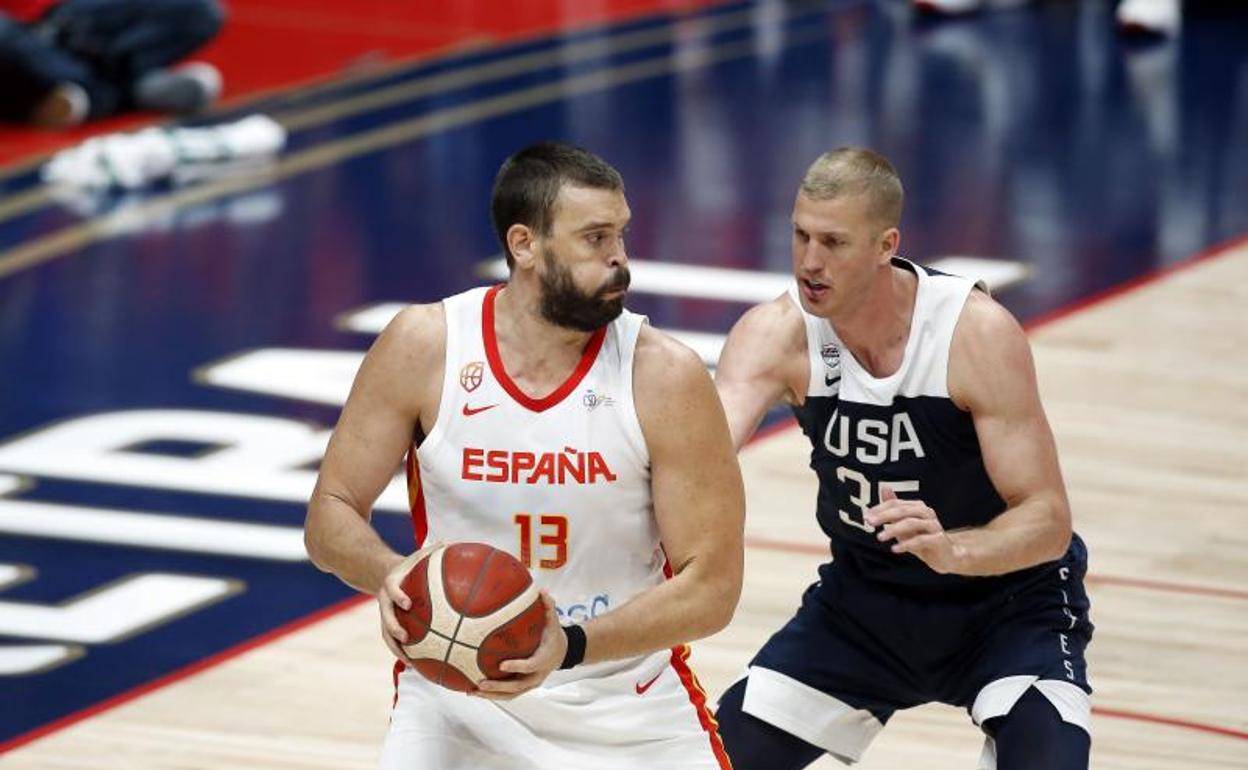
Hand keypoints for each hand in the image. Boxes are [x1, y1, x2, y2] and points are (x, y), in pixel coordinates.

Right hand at [378, 541, 442, 663]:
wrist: (387, 575)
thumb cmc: (410, 566)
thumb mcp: (419, 555)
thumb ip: (433, 551)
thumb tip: (451, 541)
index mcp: (392, 585)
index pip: (392, 591)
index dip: (398, 597)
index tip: (408, 604)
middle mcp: (385, 602)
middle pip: (385, 618)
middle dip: (393, 628)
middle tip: (405, 637)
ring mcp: (385, 616)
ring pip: (386, 635)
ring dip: (396, 648)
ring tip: (410, 662)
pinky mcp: (389, 626)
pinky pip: (395, 642)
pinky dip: (405, 653)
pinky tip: (420, 665)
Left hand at [473, 592, 566, 700]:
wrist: (561, 652)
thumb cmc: (553, 634)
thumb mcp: (553, 620)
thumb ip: (547, 606)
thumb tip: (541, 590)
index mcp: (543, 659)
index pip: (530, 665)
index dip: (517, 666)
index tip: (501, 664)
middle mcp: (537, 675)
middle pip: (517, 686)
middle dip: (498, 686)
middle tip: (480, 683)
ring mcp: (530, 683)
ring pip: (510, 694)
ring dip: (491, 695)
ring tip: (472, 691)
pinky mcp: (523, 686)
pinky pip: (507, 694)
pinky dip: (492, 694)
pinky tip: (473, 690)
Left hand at [865, 486, 961, 573]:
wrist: (946, 556)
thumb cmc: (923, 538)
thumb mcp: (905, 524)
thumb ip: (894, 508)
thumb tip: (884, 488)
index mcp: (918, 507)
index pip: (896, 503)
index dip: (880, 509)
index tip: (866, 516)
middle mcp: (927, 513)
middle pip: (903, 510)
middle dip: (884, 516)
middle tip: (869, 523)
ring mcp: (934, 526)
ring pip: (911, 523)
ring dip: (893, 530)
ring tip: (880, 537)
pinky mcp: (939, 540)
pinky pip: (921, 540)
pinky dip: (906, 544)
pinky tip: (895, 549)